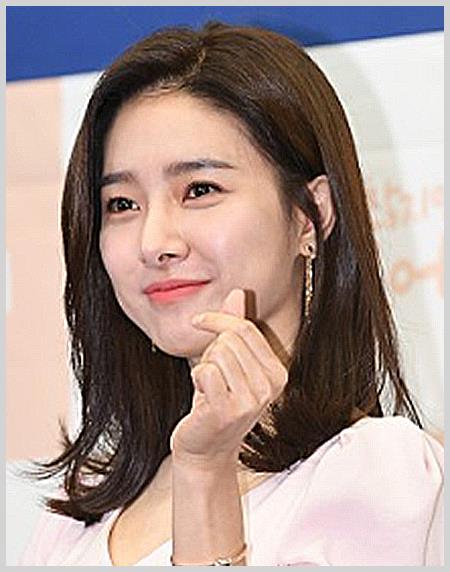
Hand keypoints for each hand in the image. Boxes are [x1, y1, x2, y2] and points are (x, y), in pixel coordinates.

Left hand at [170, 288, 287, 467]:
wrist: (205, 449)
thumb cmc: (215, 402)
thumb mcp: (229, 361)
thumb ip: (235, 327)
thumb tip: (238, 292)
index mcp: (277, 372)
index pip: (245, 327)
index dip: (218, 319)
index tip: (199, 321)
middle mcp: (270, 386)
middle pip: (230, 338)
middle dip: (211, 350)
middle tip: (209, 374)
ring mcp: (251, 400)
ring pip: (217, 353)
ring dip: (204, 367)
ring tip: (208, 388)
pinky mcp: (229, 410)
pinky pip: (206, 371)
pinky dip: (197, 378)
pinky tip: (202, 397)